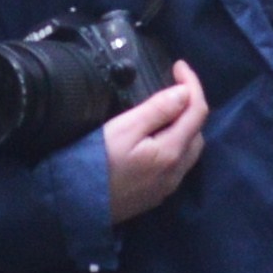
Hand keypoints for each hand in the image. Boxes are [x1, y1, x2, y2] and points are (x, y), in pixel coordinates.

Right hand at [97, 61, 211, 225]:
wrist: (75, 206)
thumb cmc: (95, 163)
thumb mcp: (124, 129)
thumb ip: (157, 110)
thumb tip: (184, 92)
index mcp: (171, 152)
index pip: (197, 111)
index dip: (192, 84)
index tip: (178, 65)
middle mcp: (176, 172)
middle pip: (198, 132)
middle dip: (191, 106)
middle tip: (172, 86)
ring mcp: (167, 187)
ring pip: (189, 151)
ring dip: (185, 127)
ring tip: (167, 109)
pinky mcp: (155, 196)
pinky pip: (177, 165)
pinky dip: (175, 145)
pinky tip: (158, 138)